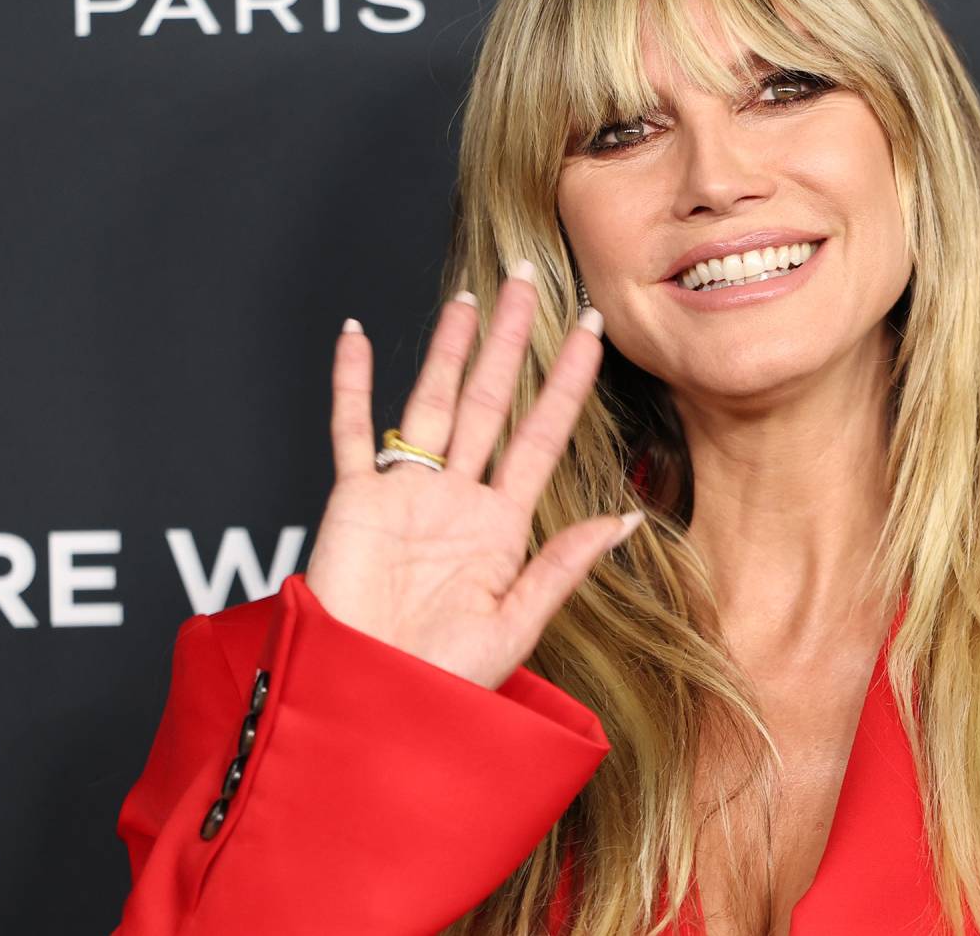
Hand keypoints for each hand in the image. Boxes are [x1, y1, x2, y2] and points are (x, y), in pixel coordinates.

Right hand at [302, 258, 640, 689]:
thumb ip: (565, 564)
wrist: (373, 702)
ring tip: (469, 296)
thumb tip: (628, 519)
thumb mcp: (517, 623)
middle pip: (490, 401)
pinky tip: (356, 335)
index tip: (593, 331)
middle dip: (511, 341)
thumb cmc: (443, 679)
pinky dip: (351, 383)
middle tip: (528, 279)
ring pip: (431, 402)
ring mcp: (405, 494)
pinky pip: (352, 431)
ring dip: (447, 348)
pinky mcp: (354, 501)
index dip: (567, 381)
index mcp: (501, 526)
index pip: (543, 434)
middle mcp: (457, 499)